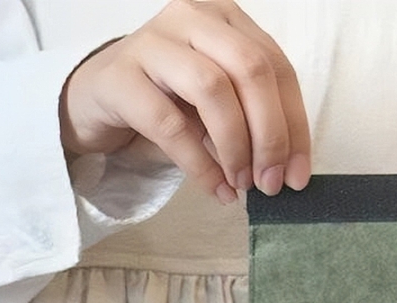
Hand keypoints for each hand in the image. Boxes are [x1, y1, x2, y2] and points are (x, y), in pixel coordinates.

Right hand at [58, 0, 310, 202]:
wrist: (97, 102)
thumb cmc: (169, 102)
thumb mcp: (221, 107)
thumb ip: (256, 124)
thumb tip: (290, 172)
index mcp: (225, 19)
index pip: (277, 69)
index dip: (295, 127)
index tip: (299, 176)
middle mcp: (191, 17)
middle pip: (251, 70)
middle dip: (270, 136)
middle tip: (271, 183)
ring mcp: (152, 42)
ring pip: (213, 89)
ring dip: (236, 147)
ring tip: (242, 184)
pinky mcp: (121, 77)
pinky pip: (170, 124)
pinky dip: (201, 165)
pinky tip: (217, 190)